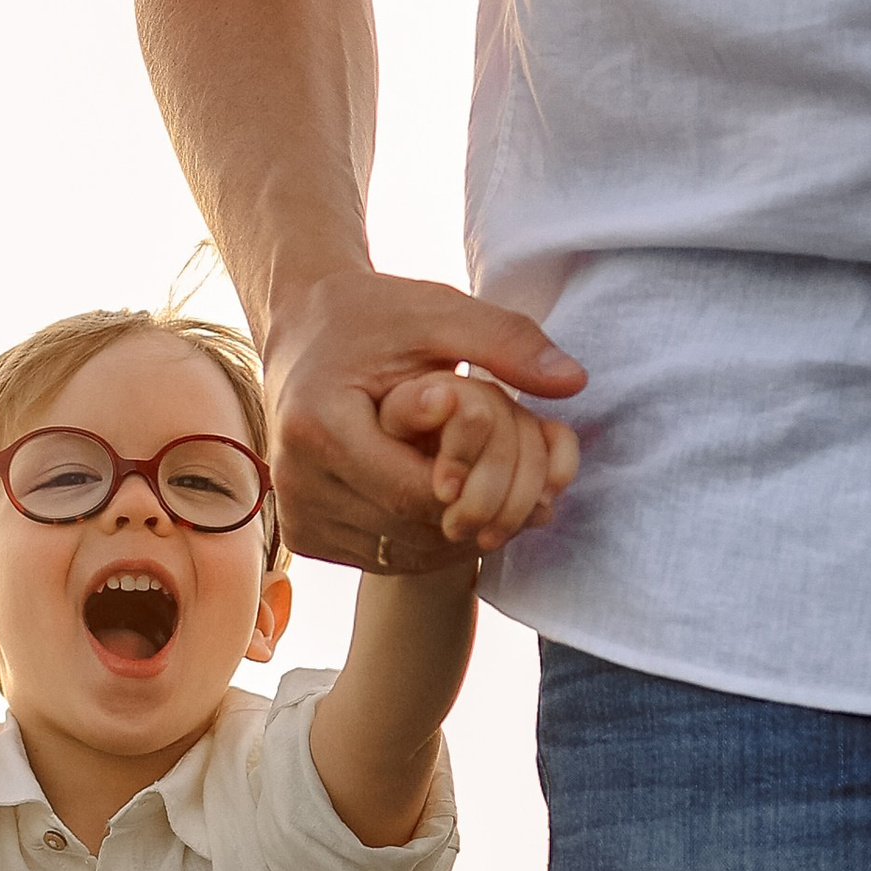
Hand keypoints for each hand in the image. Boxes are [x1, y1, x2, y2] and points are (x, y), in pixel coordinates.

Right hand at [264, 270, 584, 571]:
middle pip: (408, 530)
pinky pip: (382, 557)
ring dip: (455, 534)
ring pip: (400, 554)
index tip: (517, 466)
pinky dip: (426, 539)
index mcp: (317, 425)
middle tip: (522, 487)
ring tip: (488, 490)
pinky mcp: (302, 534)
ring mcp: (296, 513)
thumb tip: (575, 382)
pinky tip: (450, 502)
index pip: (413, 491)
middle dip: (473, 514)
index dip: (474, 489)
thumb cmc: (374, 317)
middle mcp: (295, 479)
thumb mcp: (439, 313)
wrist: (303, 334)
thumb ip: (506, 342)